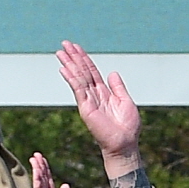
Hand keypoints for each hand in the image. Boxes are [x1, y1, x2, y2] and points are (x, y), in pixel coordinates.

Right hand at [55, 43, 142, 179]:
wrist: (125, 144)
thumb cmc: (127, 128)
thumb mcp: (126, 101)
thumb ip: (118, 87)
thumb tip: (112, 73)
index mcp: (103, 93)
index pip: (91, 71)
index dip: (84, 58)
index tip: (76, 47)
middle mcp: (94, 95)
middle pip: (82, 71)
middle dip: (73, 57)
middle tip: (64, 43)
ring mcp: (88, 101)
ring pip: (78, 77)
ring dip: (69, 63)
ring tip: (60, 52)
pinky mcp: (86, 108)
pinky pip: (78, 89)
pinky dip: (71, 78)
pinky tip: (64, 68)